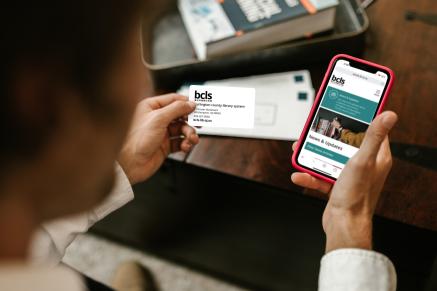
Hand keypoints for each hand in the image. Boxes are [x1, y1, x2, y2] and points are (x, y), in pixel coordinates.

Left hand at [118, 94, 198, 184]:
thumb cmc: (136, 140)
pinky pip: (180, 142)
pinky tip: (186, 146)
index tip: (199, 106)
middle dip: (190, 120)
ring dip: (189, 134)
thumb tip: (190, 104)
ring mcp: (161, 133)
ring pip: (182, 129)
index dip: (187, 102)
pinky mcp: (164, 146)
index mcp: (151, 107)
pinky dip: (186, 143)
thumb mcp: (159, 119)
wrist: (130, 164)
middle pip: (180, 115)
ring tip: (191, 139)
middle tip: (200, 123)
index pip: (173, 100)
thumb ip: (176, 109)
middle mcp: (156, 119)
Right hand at [291, 111, 397, 251]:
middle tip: (314, 131)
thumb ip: (373, 137)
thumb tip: (388, 115)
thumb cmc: (356, 196)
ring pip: (328, 157)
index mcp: (376, 157)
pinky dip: (309, 175)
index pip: (370, 131)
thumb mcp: (363, 161)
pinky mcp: (335, 185)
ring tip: (300, 150)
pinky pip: (320, 175)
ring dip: (313, 155)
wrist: (343, 225)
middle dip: (327, 137)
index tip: (346, 110)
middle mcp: (363, 165)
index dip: (358, 120)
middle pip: (343, 143)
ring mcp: (348, 175)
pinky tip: (300, 174)